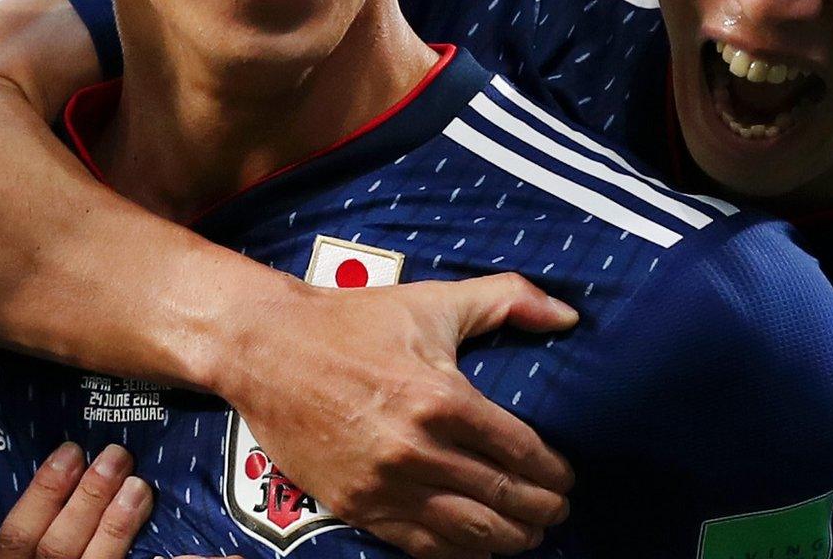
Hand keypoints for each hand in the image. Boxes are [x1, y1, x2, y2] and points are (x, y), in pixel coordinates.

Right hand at [213, 272, 578, 558]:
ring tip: (528, 532)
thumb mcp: (431, 302)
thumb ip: (506, 299)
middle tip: (557, 508)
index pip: (523, 452)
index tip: (566, 476)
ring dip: (510, 537)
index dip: (555, 472)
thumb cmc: (350, 322)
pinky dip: (459, 551)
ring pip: (469, 531)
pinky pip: (422, 544)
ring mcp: (385, 484)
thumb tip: (568, 316)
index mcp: (442, 398)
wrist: (265, 348)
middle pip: (504, 498)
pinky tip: (479, 546)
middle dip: (542, 509)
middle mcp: (417, 449)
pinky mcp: (357, 506)